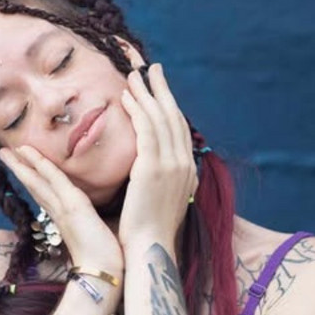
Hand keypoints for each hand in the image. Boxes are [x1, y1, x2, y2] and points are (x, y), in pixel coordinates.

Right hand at [0, 145, 123, 272]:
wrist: (103, 273)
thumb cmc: (104, 259)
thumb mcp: (96, 235)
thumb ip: (92, 224)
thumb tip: (99, 219)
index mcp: (63, 219)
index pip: (43, 194)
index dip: (31, 179)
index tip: (20, 165)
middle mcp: (58, 213)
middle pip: (33, 186)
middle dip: (18, 169)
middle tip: (1, 152)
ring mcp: (63, 209)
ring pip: (37, 182)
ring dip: (21, 164)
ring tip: (5, 150)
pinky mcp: (73, 206)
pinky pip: (55, 180)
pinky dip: (42, 165)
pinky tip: (29, 152)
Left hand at [117, 63, 197, 249]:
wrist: (150, 247)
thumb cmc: (151, 230)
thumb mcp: (164, 201)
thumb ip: (164, 181)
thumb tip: (156, 169)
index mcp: (187, 171)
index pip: (179, 129)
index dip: (169, 105)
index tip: (159, 88)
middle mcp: (184, 163)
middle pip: (173, 116)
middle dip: (161, 89)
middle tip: (150, 68)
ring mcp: (171, 164)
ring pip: (160, 118)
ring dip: (147, 93)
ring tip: (133, 74)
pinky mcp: (153, 167)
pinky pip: (146, 129)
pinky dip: (138, 110)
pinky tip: (126, 97)